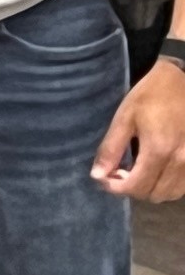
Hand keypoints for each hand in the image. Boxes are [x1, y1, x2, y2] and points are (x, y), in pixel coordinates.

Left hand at [94, 56, 184, 202]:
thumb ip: (111, 149)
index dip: (116, 188)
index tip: (104, 178)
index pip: (137, 187)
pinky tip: (157, 170)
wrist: (180, 80)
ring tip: (138, 170)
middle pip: (155, 194)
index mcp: (159, 149)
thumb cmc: (149, 95)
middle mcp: (182, 160)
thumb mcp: (124, 118)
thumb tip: (97, 176)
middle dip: (132, 189)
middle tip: (120, 172)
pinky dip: (169, 185)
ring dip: (152, 189)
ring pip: (172, 193)